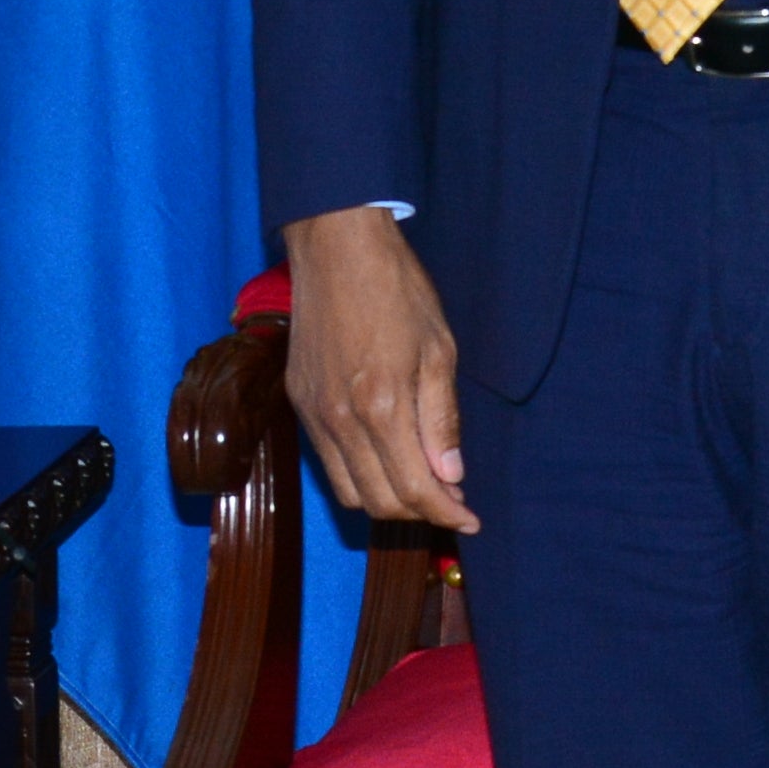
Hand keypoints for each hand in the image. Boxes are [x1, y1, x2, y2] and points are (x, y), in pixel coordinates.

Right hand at [280, 205, 474, 536]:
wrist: (336, 247)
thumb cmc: (397, 289)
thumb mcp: (438, 349)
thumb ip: (441, 419)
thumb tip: (450, 476)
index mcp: (382, 406)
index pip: (414, 489)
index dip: (446, 513)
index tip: (469, 520)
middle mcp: (341, 420)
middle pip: (379, 502)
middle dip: (420, 513)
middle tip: (451, 502)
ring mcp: (315, 414)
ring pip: (348, 491)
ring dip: (386, 500)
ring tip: (420, 486)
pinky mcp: (299, 402)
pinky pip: (327, 462)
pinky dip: (358, 475)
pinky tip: (384, 458)